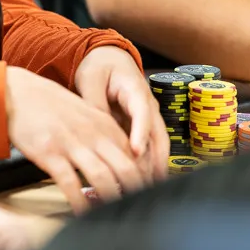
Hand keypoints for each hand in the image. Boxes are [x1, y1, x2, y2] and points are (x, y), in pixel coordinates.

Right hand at [3, 66, 147, 213]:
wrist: (16, 92)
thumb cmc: (47, 103)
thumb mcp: (83, 112)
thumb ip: (102, 133)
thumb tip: (120, 158)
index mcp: (103, 123)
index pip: (135, 155)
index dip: (143, 177)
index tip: (145, 192)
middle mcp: (91, 133)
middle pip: (125, 168)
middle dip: (135, 192)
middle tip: (136, 207)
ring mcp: (71, 143)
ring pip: (103, 177)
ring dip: (111, 198)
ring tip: (114, 213)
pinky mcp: (50, 153)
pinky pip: (70, 183)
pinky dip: (79, 201)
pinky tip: (82, 211)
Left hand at [74, 46, 168, 183]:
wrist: (109, 59)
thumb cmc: (99, 67)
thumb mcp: (91, 79)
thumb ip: (94, 103)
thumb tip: (94, 130)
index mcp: (136, 89)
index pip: (142, 112)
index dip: (140, 133)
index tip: (135, 151)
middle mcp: (148, 107)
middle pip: (157, 135)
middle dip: (153, 160)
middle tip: (144, 183)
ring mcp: (147, 120)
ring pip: (156, 147)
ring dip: (151, 168)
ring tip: (142, 190)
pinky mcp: (141, 130)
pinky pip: (147, 150)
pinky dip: (144, 166)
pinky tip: (136, 183)